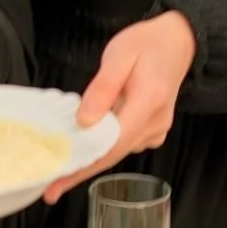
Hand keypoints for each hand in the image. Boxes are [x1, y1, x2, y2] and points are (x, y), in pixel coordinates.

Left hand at [44, 11, 193, 203]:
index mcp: (148, 102)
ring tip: (60, 166)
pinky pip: (124, 144)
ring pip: (118, 151)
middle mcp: (155, 123)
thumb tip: (84, 121)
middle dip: (80, 171)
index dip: (83, 166)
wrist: (177, 41)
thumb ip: (102, 88)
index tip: (57, 181)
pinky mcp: (153, 131)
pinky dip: (103, 147)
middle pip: (113, 154)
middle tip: (49, 186)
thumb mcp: (119, 55)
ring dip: (90, 158)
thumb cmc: (146, 44)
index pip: (112, 144)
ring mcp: (157, 130)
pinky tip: (84, 146)